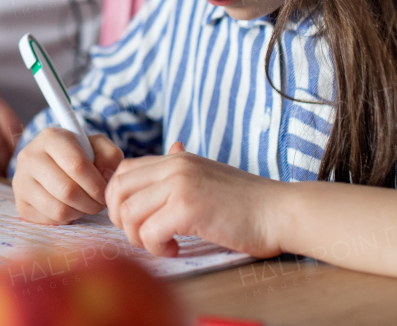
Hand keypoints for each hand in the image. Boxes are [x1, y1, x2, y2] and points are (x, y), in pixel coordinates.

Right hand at [14, 128, 122, 223]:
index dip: (97, 184)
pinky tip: (70, 207)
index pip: (76, 165)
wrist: (51, 164)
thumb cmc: (79, 155)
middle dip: (91, 202)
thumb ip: (110, 155)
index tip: (105, 191)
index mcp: (50, 138)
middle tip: (99, 202)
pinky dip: (67, 218)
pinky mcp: (21, 203)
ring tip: (86, 204)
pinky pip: (50, 220)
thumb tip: (106, 175)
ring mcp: (21, 181)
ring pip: (59, 209)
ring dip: (80, 212)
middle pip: (67, 190)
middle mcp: (30, 157)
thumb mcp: (98, 146)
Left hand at [105, 141, 284, 258]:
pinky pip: (149, 232)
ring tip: (164, 244)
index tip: (137, 220)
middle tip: (145, 235)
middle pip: (117, 191)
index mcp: (176, 158)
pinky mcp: (187, 208)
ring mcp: (179, 185)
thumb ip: (182, 171)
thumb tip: (172, 147)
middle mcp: (174, 166)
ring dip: (140, 238)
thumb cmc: (246, 202)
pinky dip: (157, 248)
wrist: (279, 211)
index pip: (123, 172)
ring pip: (128, 213)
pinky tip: (177, 249)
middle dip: (122, 220)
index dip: (119, 200)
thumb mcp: (208, 176)